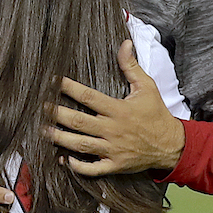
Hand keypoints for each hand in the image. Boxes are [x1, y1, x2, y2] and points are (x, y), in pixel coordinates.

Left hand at [48, 40, 184, 176]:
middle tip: (41, 108)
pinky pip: (93, 169)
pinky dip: (78, 166)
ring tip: (44, 131)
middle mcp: (113, 129)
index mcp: (118, 110)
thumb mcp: (147, 87)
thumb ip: (131, 66)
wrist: (172, 145)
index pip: (89, 97)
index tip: (54, 81)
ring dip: (61, 139)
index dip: (69, 88)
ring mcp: (113, 149)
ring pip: (81, 145)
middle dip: (58, 115)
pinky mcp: (115, 165)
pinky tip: (65, 159)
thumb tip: (124, 43)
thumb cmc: (156, 114)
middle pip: (79, 122)